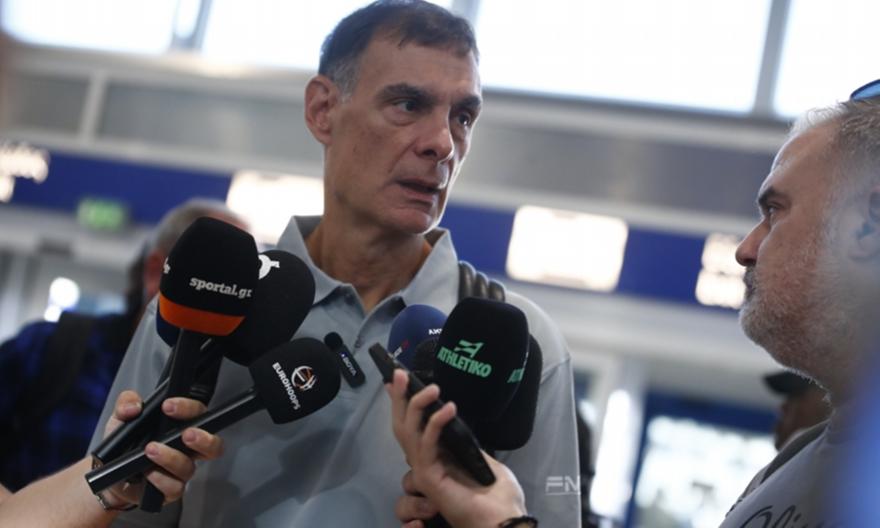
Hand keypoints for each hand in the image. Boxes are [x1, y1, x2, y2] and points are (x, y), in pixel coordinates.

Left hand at [97, 390, 224, 508]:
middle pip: (214, 446)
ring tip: (151, 450)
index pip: (198, 413)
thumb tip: (134, 407)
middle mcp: (188, 449)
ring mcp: (181, 471)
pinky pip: (174, 487)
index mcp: (181, 426)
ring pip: (189, 467)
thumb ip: (126, 403)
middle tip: (186, 434)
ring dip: (171, 458)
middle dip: (204, 439)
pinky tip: (147, 473)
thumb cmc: (125, 445)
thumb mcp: (121, 417)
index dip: (189, 408)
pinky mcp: (171, 490)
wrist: (109, 475)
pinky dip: (160, 479)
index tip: (168, 405)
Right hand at [386, 369, 527, 527]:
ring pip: (408, 435)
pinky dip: (434, 425)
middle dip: (399, 399)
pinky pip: (426, 447)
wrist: (505, 520)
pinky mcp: (430, 479)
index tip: (398, 381)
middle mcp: (425, 466)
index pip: (413, 429)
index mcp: (436, 460)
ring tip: (432, 388)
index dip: (403, 405)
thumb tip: (458, 426)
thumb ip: (467, 447)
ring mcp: (424, 474)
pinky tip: (448, 409)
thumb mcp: (484, 462)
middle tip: (398, 374)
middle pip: (402, 429)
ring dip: (415, 406)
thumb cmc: (499, 497)